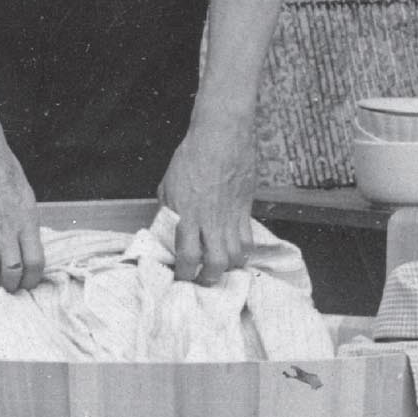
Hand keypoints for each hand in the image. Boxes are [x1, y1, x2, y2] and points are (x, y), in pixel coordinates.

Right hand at [0, 129, 42, 291]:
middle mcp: (5, 228)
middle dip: (11, 285)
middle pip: (12, 271)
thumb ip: (25, 222)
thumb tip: (25, 243)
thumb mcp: (25, 194)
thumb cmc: (2, 167)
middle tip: (7, 285)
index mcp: (26, 220)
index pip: (34, 262)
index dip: (32, 279)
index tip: (28, 282)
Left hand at [158, 119, 256, 284]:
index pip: (187, 256)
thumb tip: (169, 225)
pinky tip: (236, 253)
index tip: (180, 277)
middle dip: (209, 279)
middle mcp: (210, 220)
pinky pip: (248, 240)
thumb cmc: (191, 155)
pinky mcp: (246, 209)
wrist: (221, 136)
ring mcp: (231, 216)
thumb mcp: (169, 184)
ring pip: (235, 256)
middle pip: (215, 264)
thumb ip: (170, 209)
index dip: (184, 273)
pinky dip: (243, 252)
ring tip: (220, 268)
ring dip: (228, 267)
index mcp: (187, 214)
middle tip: (203, 280)